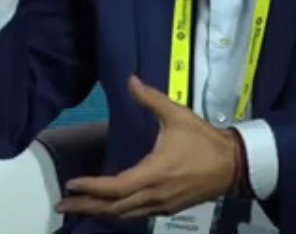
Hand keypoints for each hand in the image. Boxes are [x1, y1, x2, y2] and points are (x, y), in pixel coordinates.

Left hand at [55, 75, 238, 220]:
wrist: (235, 164)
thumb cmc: (204, 140)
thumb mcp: (176, 115)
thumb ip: (150, 98)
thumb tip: (130, 80)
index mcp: (153, 174)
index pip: (114, 188)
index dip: (91, 188)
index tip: (70, 184)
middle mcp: (154, 195)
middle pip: (113, 208)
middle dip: (85, 207)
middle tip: (61, 206)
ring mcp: (161, 205)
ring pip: (124, 215)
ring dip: (100, 212)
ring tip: (78, 208)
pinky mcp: (169, 209)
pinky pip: (136, 215)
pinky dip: (118, 213)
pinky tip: (108, 208)